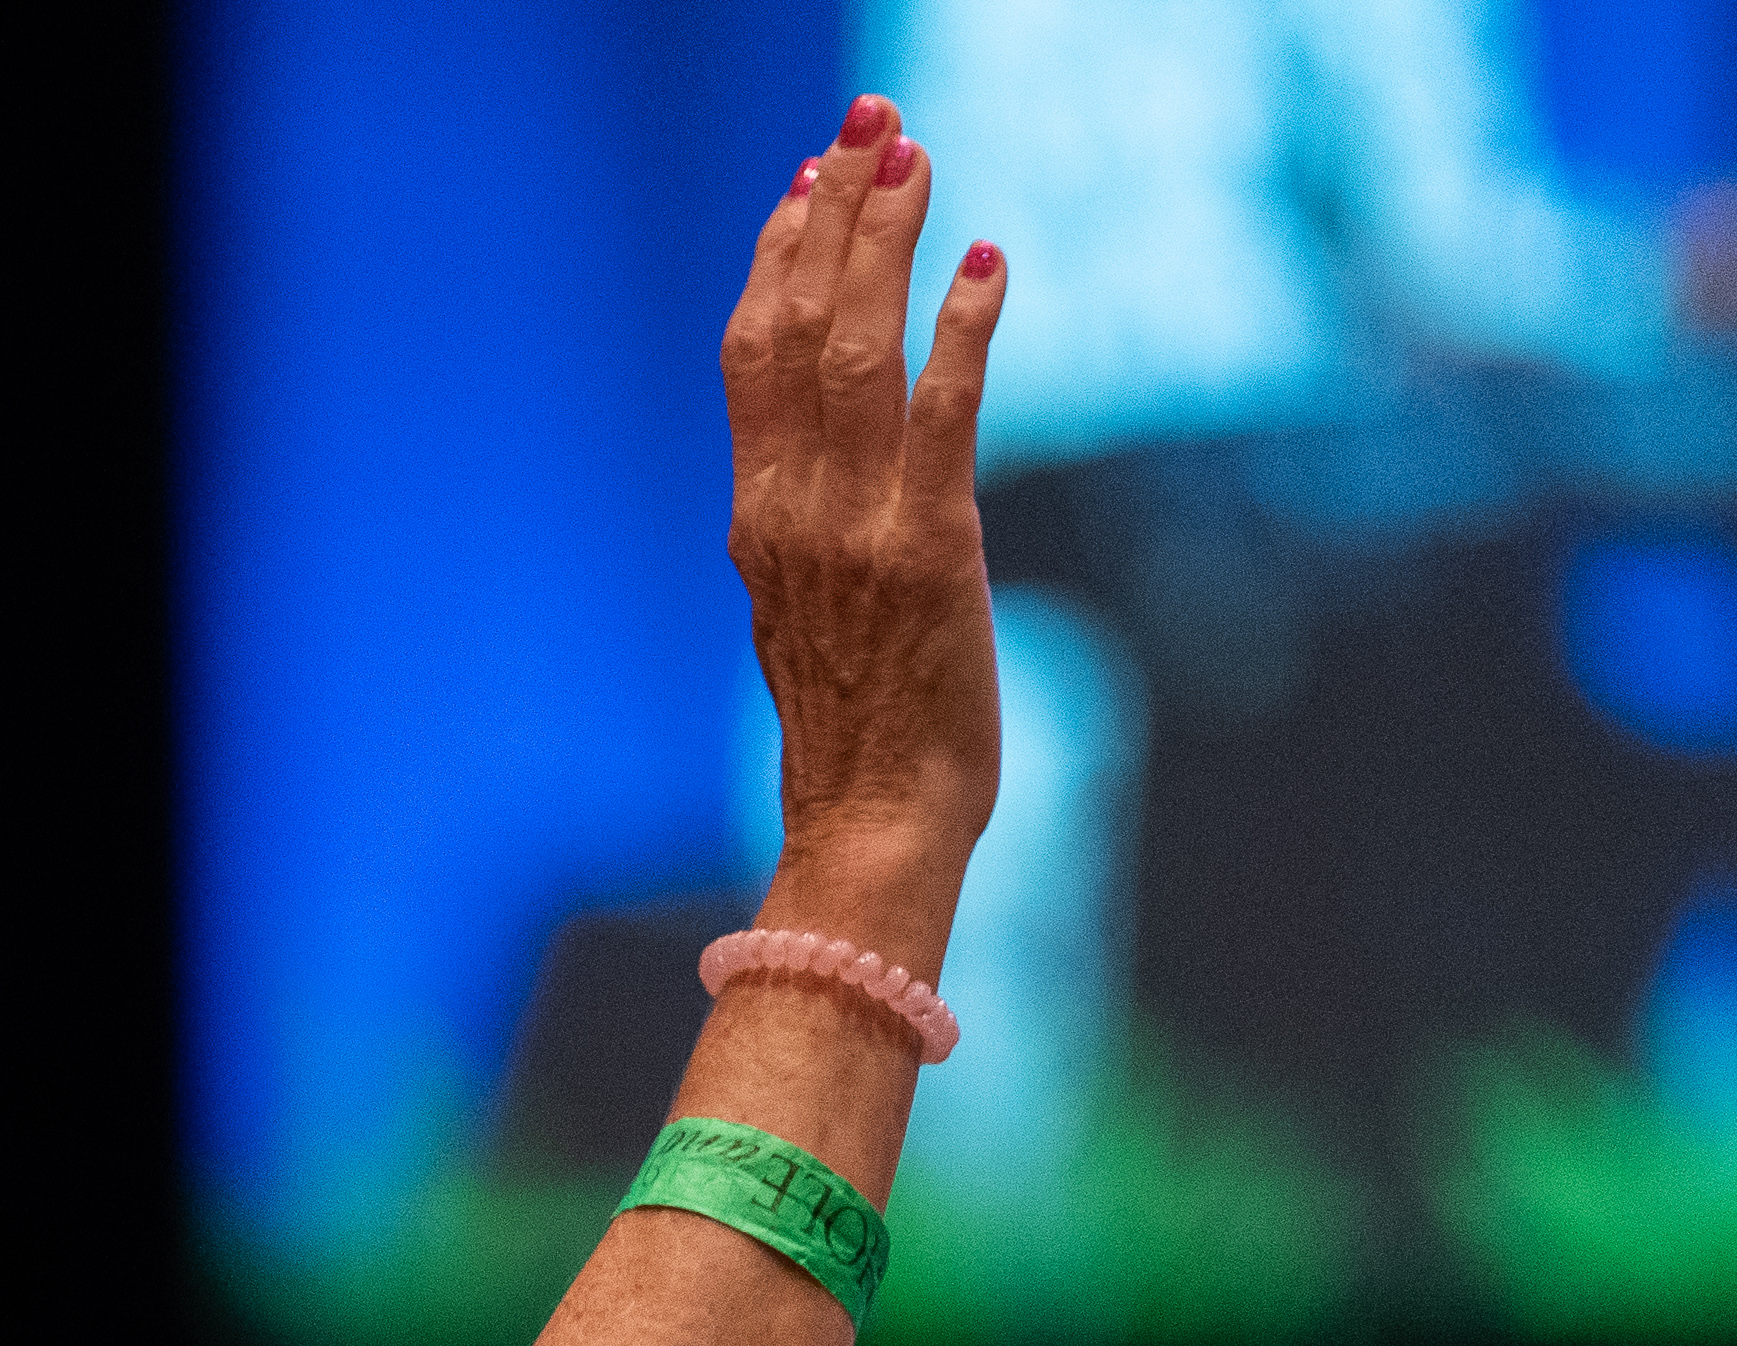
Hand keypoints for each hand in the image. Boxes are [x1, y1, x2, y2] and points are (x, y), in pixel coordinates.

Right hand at [723, 98, 1007, 972]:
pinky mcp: (928, 551)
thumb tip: (817, 464)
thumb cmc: (859, 732)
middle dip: (832, 216)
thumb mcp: (807, 611)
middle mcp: (789, 511)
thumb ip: (804, 527)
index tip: (808, 181)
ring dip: (885, 247)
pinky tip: (987, 264)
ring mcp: (853, 529)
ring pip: (853, 352)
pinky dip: (962, 331)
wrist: (872, 826)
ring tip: (914, 164)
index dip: (777, 258)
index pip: (750, 356)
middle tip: (870, 128)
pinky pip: (939, 417)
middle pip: (794, 328)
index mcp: (756, 520)